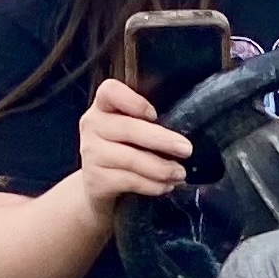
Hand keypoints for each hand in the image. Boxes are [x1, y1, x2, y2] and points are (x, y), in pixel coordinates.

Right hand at [73, 79, 190, 212]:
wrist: (98, 183)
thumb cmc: (124, 147)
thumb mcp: (131, 126)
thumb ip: (149, 120)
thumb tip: (187, 126)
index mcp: (104, 105)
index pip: (110, 92)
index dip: (133, 102)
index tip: (155, 115)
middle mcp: (92, 125)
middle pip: (128, 129)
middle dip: (162, 140)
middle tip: (186, 149)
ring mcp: (91, 153)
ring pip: (130, 159)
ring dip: (161, 167)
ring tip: (180, 173)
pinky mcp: (95, 179)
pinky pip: (129, 181)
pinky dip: (152, 185)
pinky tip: (166, 186)